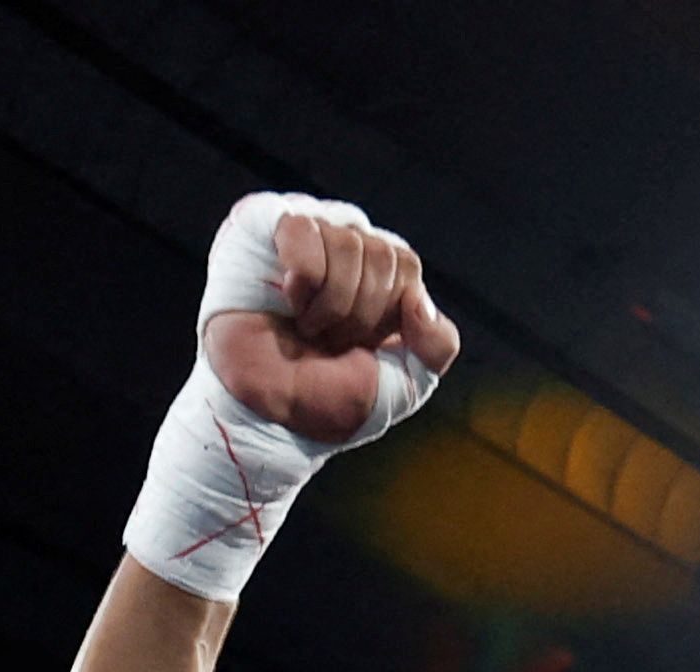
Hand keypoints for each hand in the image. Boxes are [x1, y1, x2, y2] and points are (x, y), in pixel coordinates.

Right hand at [202, 204, 459, 447]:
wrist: (268, 419)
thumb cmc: (328, 398)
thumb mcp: (405, 384)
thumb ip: (438, 346)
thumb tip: (418, 299)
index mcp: (377, 272)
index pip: (406, 265)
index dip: (385, 316)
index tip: (356, 346)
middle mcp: (342, 242)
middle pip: (382, 254)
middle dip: (359, 316)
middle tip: (326, 341)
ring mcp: (304, 229)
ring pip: (348, 243)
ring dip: (329, 305)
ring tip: (305, 328)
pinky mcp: (261, 223)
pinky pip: (302, 229)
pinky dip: (302, 278)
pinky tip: (288, 301)